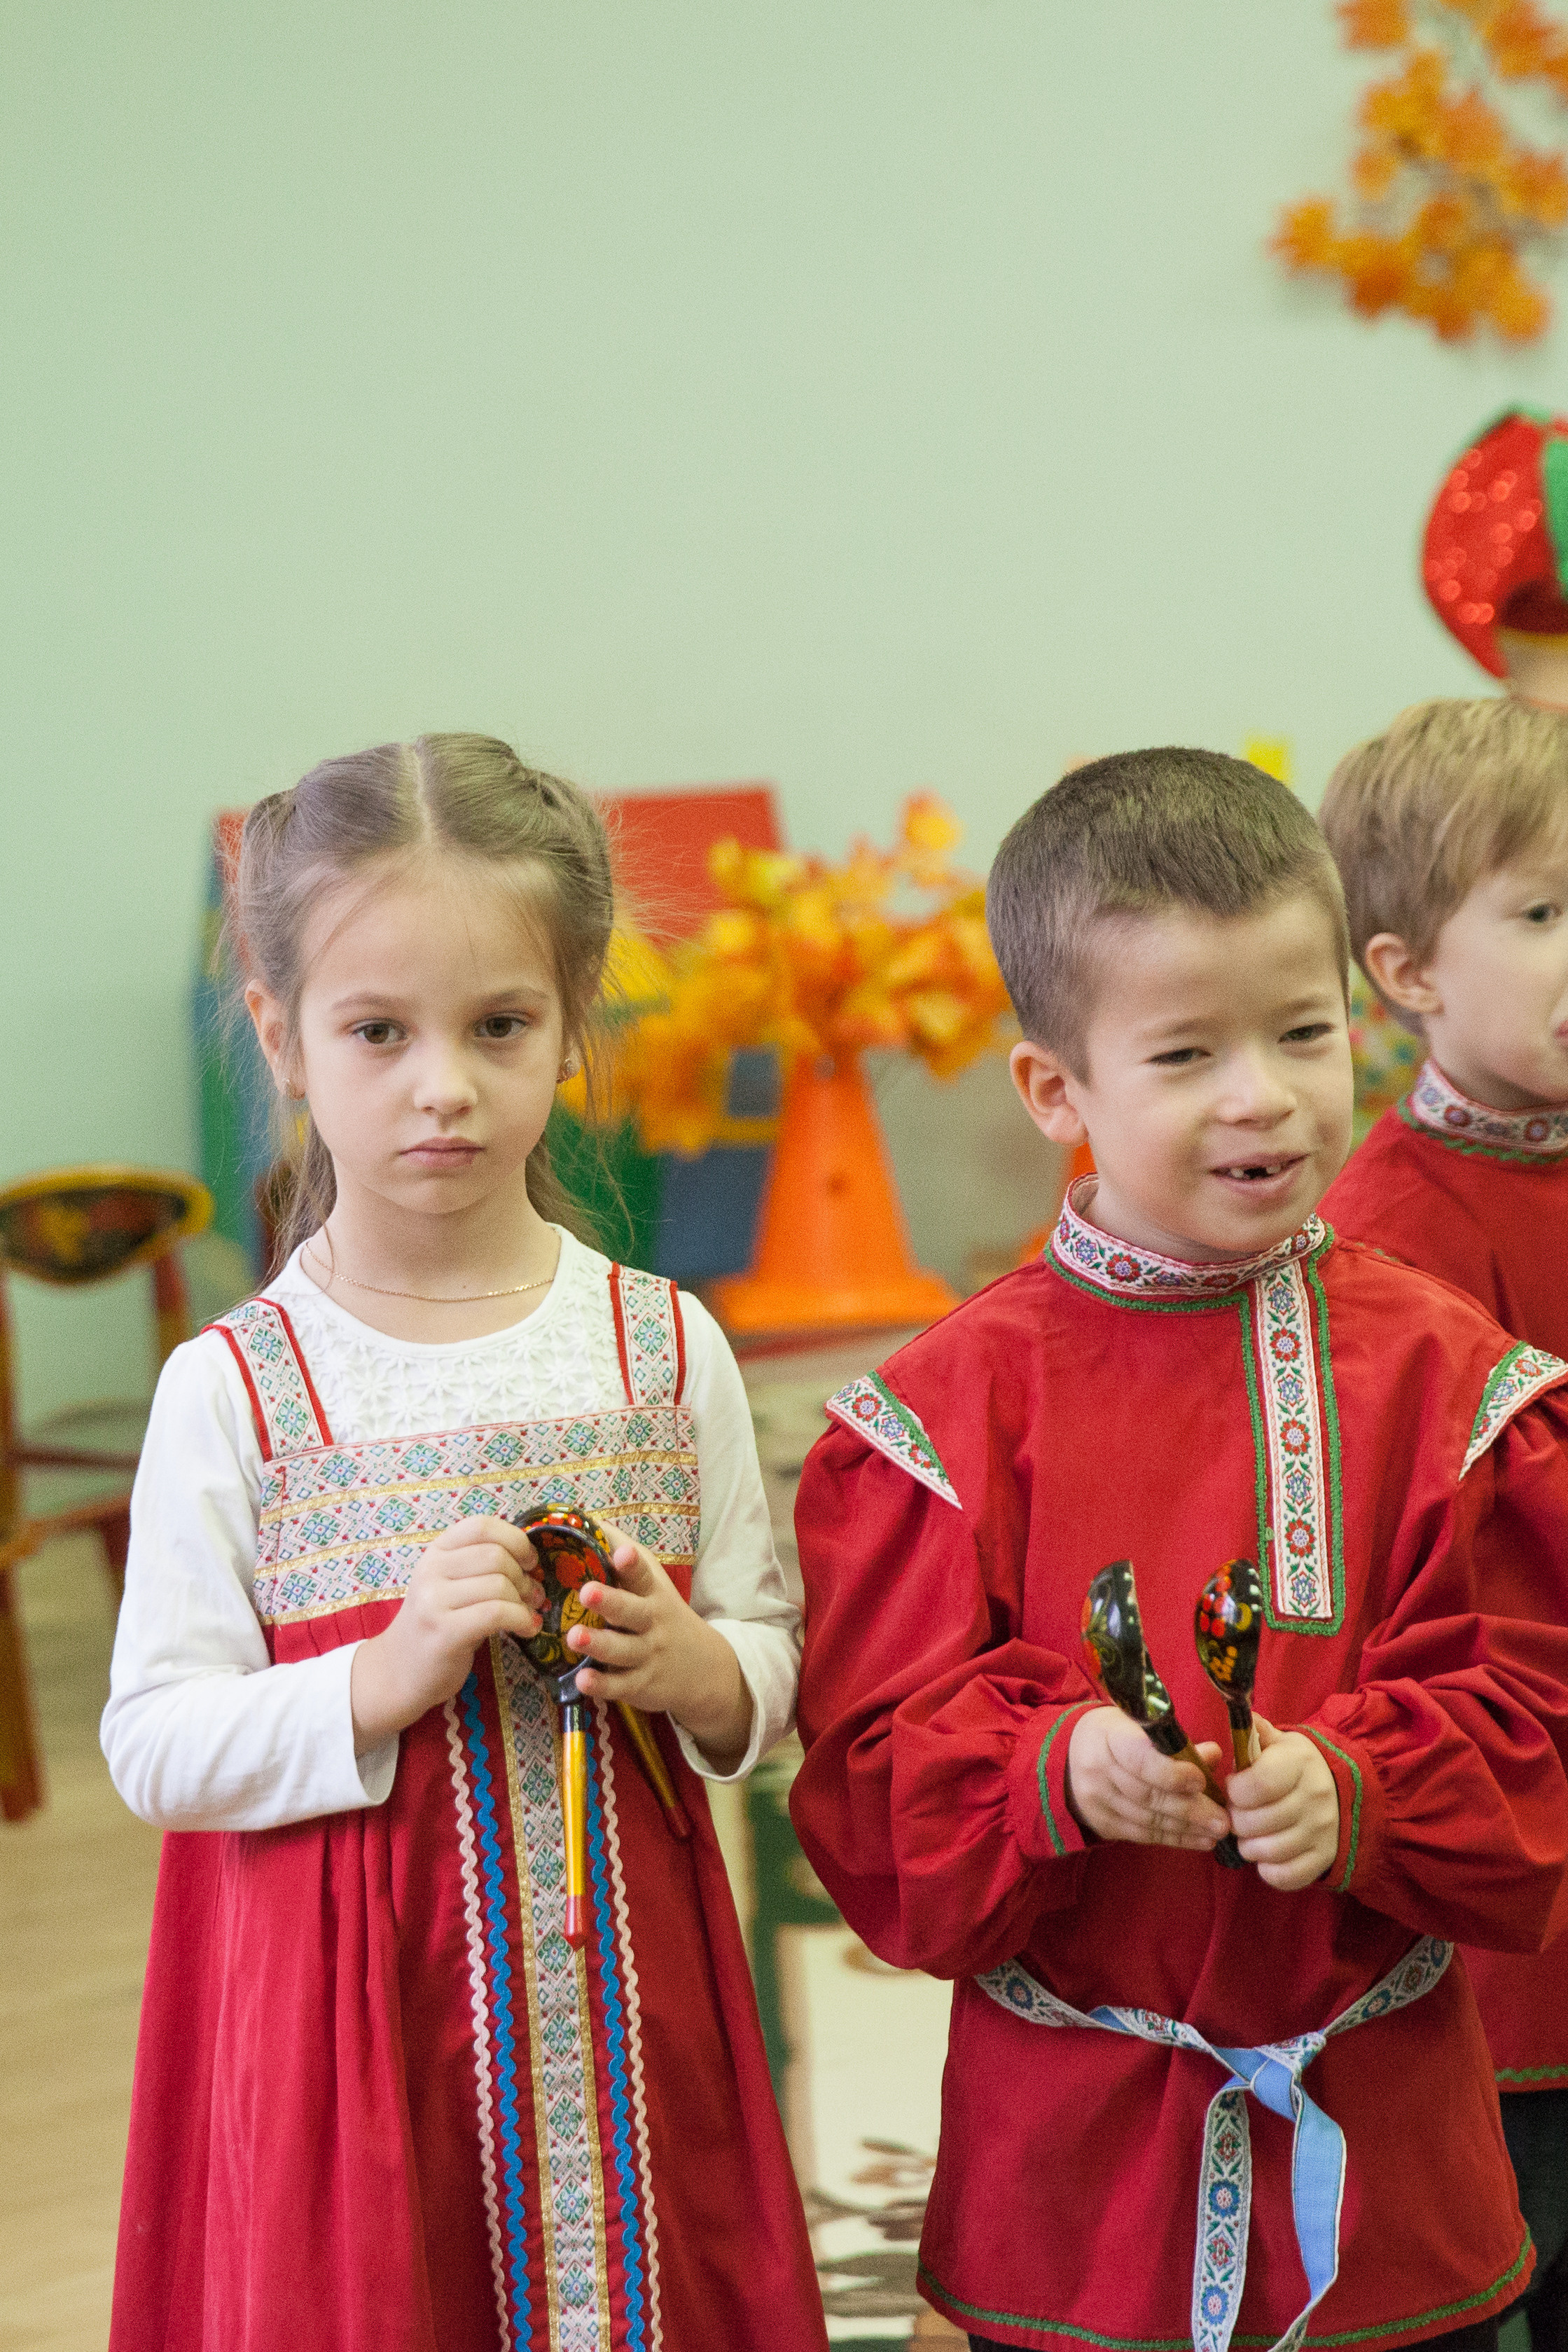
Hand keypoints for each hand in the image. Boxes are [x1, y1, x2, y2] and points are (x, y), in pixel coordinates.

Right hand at [350, 1517, 543, 1751]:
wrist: (397, 1671)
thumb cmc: (436, 1624)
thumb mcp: (451, 1584)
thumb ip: (481, 1565)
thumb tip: (532, 1562)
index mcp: (435, 1551)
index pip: (481, 1526)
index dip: (515, 1539)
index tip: (528, 1561)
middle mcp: (430, 1570)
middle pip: (496, 1556)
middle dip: (523, 1577)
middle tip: (530, 1596)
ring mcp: (434, 1601)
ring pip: (500, 1585)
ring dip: (524, 1602)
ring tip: (527, 1615)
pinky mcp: (444, 1632)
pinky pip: (497, 1613)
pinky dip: (521, 1619)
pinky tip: (527, 1628)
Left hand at [567, 1522, 753, 1771]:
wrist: (702, 1667)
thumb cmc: (660, 1614)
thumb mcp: (650, 1583)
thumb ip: (619, 1554)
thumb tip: (582, 1518)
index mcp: (651, 1593)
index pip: (642, 1575)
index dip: (632, 1564)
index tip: (622, 1553)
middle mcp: (651, 1623)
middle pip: (631, 1612)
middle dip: (610, 1601)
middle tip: (586, 1592)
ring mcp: (646, 1655)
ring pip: (622, 1650)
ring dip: (598, 1644)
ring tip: (575, 1637)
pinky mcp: (640, 1684)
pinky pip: (619, 1686)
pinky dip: (602, 1685)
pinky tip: (582, 1681)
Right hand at [1065, 1706, 1229, 1851]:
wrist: (1068, 1758)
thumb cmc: (1115, 1735)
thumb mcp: (1138, 1725)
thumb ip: (1175, 1741)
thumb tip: (1213, 1754)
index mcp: (1108, 1736)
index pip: (1139, 1759)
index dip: (1171, 1773)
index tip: (1201, 1781)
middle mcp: (1097, 1770)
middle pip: (1147, 1795)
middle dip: (1190, 1809)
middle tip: (1222, 1820)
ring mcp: (1097, 1800)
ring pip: (1147, 1819)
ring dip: (1187, 1828)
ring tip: (1217, 1832)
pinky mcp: (1102, 1823)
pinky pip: (1142, 1835)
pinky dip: (1174, 1838)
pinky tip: (1199, 1840)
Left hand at [1225, 1716, 1339, 1890]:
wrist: (1342, 1791)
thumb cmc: (1295, 1766)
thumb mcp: (1279, 1742)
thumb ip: (1255, 1731)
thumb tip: (1240, 1714)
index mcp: (1299, 1764)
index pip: (1256, 1786)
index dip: (1235, 1790)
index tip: (1235, 1787)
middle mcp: (1314, 1799)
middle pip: (1254, 1823)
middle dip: (1236, 1820)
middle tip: (1239, 1813)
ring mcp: (1321, 1833)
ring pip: (1266, 1852)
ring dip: (1248, 1846)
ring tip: (1249, 1834)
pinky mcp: (1323, 1859)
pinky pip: (1285, 1877)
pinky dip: (1268, 1870)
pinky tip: (1266, 1854)